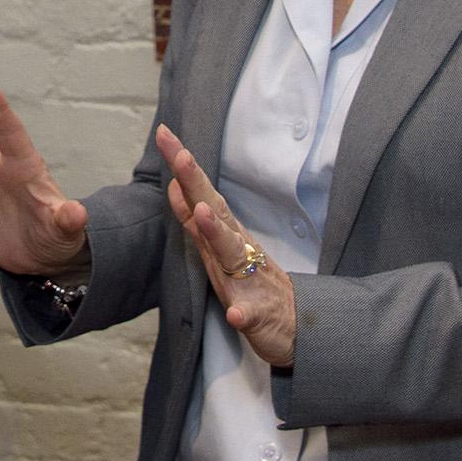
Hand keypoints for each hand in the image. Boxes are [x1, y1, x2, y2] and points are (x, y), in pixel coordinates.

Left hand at [157, 123, 295, 366]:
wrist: (297, 327)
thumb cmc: (253, 283)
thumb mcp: (221, 249)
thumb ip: (197, 221)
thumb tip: (175, 185)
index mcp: (226, 234)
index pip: (200, 193)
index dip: (182, 165)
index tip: (163, 133)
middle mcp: (237, 250)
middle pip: (213, 210)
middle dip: (196, 182)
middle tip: (181, 155)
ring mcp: (249, 281)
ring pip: (231, 253)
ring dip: (216, 233)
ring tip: (201, 212)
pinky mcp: (259, 316)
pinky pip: (249, 314)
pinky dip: (242, 312)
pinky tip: (236, 314)